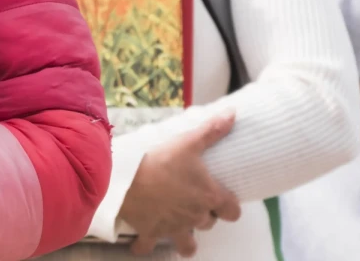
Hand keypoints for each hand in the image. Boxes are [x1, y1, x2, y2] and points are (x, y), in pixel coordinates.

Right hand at [120, 111, 241, 257]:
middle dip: (204, 216)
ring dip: (185, 239)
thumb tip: (233, 113)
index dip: (230, 207)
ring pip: (187, 245)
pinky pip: (148, 247)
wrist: (126, 180)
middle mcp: (195, 217)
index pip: (233, 212)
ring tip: (178, 228)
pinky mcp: (151, 233)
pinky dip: (146, 246)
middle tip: (193, 202)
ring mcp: (173, 228)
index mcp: (208, 197)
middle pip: (209, 224)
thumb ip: (212, 131)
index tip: (223, 199)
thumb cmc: (160, 161)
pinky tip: (144, 240)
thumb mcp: (188, 142)